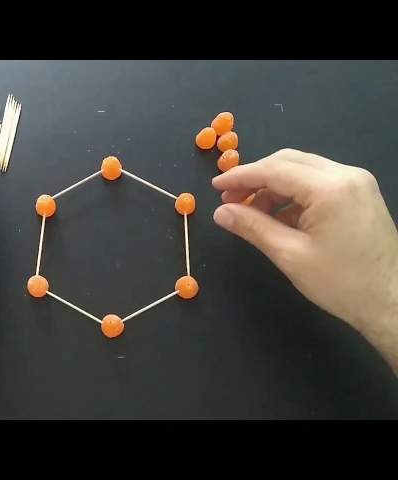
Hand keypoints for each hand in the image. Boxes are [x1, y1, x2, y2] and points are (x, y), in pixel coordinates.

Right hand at [211, 148, 397, 332]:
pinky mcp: (360, 194)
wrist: (392, 301)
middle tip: (230, 199)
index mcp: (329, 188)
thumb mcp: (289, 255)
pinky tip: (278, 217)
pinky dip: (293, 194)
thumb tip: (220, 212)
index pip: (274, 170)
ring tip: (250, 212)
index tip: (215, 187)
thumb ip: (253, 227)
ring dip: (273, 186)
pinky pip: (318, 183)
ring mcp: (356, 183)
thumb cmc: (340, 282)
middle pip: (288, 162)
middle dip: (256, 177)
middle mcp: (345, 175)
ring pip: (303, 170)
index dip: (240, 176)